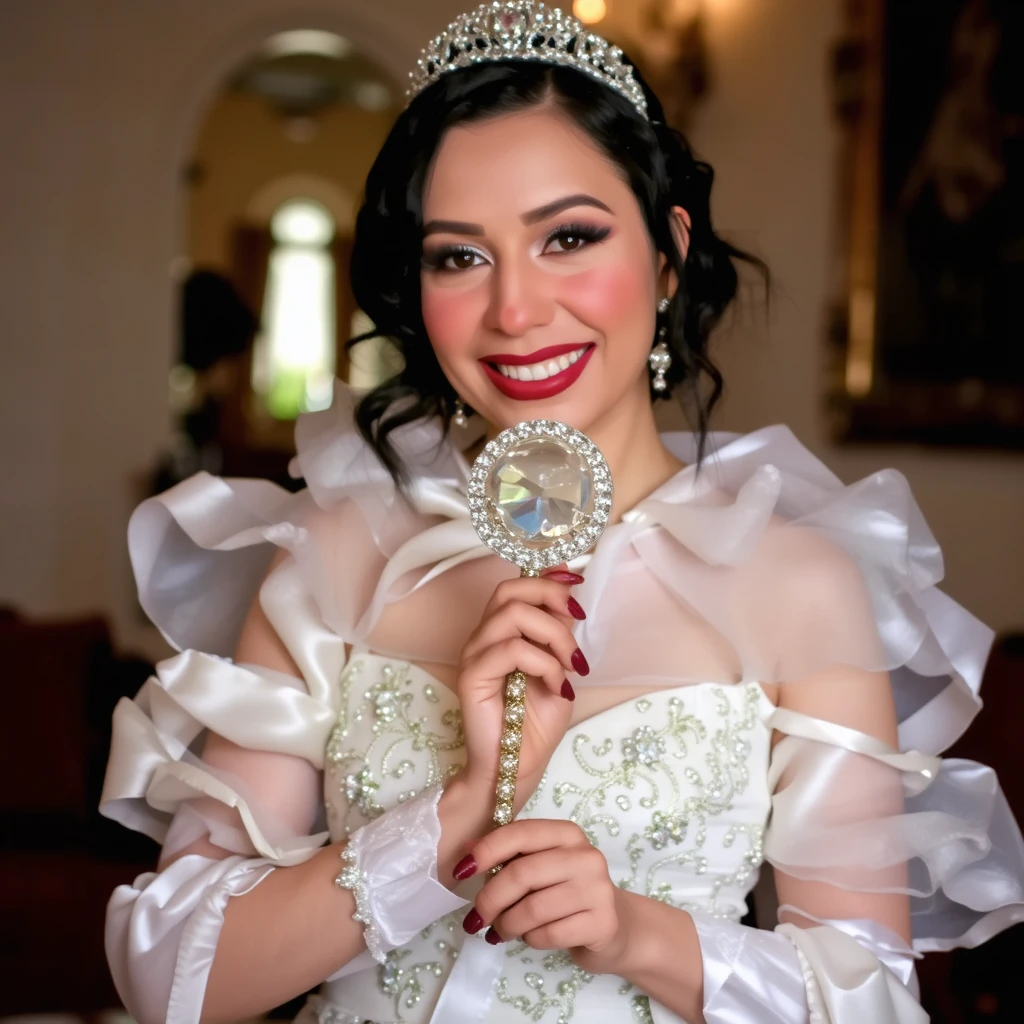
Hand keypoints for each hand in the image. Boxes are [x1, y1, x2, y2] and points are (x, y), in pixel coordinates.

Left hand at [453, 819, 635, 975]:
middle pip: (522, 873)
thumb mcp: (540, 867)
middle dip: (490, 899)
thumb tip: (464, 850)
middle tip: (476, 918)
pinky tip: (529, 937)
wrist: (615, 926)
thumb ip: (506, 856)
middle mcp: (585, 856)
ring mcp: (597, 889)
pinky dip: (530, 939)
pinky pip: (549, 934)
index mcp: (566, 834)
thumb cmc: (567, 892)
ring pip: (533, 908)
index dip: (486, 851)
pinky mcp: (602, 923)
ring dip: (507, 924)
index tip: (461, 872)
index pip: (519, 833)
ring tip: (500, 931)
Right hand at [457, 568, 589, 807]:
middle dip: (551, 596)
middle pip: (509, 590)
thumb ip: (559, 628)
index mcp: (500, 632)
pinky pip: (512, 650)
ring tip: (570, 667)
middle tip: (577, 620)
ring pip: (514, 614)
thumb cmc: (536, 724)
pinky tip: (556, 686)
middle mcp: (483, 637)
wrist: (517, 768)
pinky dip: (544, 663)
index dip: (547, 578)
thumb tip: (568, 583)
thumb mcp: (560, 666)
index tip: (577, 587)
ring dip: (555, 636)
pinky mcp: (471, 677)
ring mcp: (474, 655)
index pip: (516, 585)